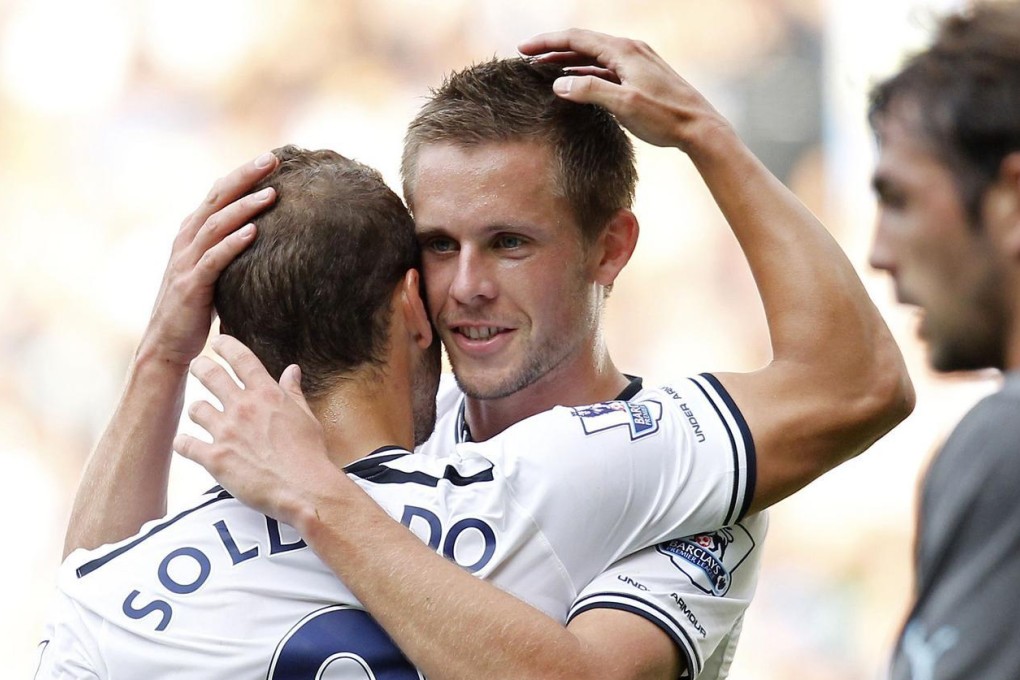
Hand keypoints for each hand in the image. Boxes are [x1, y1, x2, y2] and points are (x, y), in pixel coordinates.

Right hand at [139, 153, 279, 368]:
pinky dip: (233, 244)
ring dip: (244, 207)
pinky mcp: (191, 287)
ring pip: (216, 225)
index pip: (218, 195)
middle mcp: (185, 242)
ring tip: (271, 193)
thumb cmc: (194, 309)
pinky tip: (254, 232)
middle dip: (244, 177)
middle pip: (216, 199)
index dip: (241, 174)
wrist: (166, 346)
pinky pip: (214, 260)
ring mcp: (186, 263)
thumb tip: (258, 234)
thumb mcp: (211, 272)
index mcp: (191, 235)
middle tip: (273, 159)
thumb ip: (225, 250)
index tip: (271, 157)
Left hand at [174, 335, 340, 526]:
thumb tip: (292, 370)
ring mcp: (227, 432)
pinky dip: (184, 443)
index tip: (218, 342)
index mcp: (267, 394)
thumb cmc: (310, 454)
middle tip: (199, 367)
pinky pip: (186, 444)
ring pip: (196, 408)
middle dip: (201, 367)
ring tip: (202, 415)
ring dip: (198, 411)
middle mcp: (244, 407)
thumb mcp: (305, 417)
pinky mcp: (215, 458)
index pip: (241, 358)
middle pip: (210, 374)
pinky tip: (187, 444)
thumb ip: (293, 392)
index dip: (226, 345)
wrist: (305, 490)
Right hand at [518, 29, 729, 150]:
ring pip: (594, 56)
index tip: (522, 50)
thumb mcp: (624, 105)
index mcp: (623, 51)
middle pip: (583, 43)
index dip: (547, 42)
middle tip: (528, 59)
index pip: (576, 39)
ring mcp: (637, 62)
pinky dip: (586, 72)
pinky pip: (606, 68)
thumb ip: (590, 92)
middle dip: (554, 49)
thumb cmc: (664, 117)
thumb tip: (558, 85)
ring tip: (545, 70)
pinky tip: (576, 83)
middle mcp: (630, 50)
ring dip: (569, 61)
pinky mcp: (641, 76)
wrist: (699, 127)